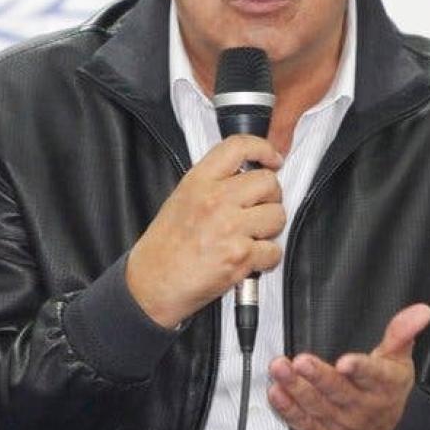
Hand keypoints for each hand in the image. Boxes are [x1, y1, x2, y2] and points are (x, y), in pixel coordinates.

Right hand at [127, 135, 284, 327]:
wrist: (152, 283)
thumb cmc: (165, 247)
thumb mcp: (181, 199)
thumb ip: (213, 183)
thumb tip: (248, 177)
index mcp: (199, 181)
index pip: (239, 146)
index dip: (263, 149)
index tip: (273, 159)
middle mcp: (215, 199)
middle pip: (268, 181)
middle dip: (271, 197)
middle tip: (260, 209)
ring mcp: (229, 227)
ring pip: (278, 215)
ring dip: (271, 229)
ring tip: (251, 237)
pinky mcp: (239, 255)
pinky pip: (274, 250)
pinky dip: (267, 258)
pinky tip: (249, 259)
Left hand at [268, 303, 429, 429]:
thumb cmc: (389, 391)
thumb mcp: (399, 361)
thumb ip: (402, 332)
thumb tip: (422, 310)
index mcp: (384, 386)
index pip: (373, 376)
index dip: (359, 369)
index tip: (345, 362)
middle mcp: (363, 408)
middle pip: (339, 392)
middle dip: (318, 376)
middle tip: (301, 361)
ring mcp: (343, 426)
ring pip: (318, 407)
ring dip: (296, 388)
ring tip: (280, 369)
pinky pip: (305, 425)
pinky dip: (288, 410)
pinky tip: (277, 393)